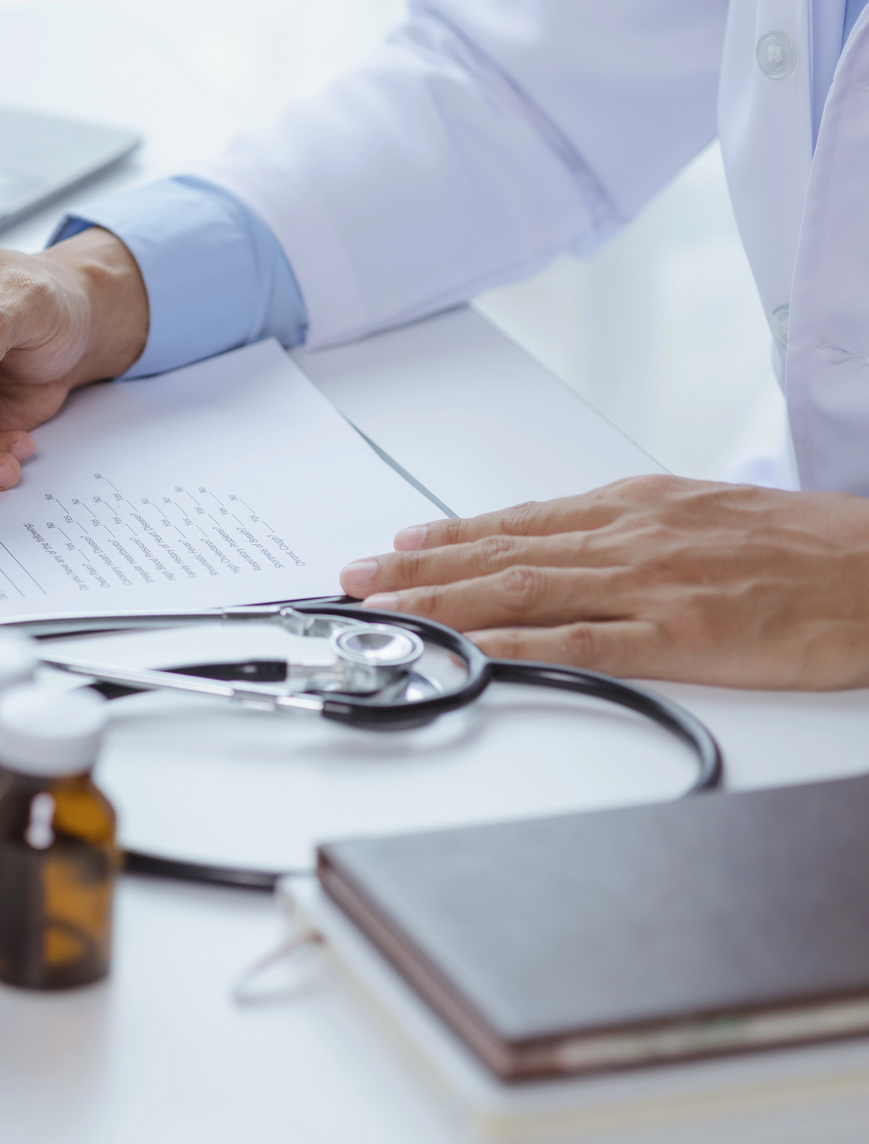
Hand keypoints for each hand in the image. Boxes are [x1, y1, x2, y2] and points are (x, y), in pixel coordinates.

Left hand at [335, 475, 868, 688]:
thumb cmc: (806, 548)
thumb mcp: (704, 516)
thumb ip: (632, 532)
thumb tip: (564, 545)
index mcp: (635, 508)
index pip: (519, 522)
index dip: (447, 538)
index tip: (394, 547)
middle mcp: (629, 538)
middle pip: (501, 553)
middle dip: (418, 569)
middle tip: (354, 578)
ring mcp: (650, 586)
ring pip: (522, 591)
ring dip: (442, 602)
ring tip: (382, 609)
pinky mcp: (679, 634)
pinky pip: (582, 643)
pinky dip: (517, 646)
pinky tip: (472, 651)